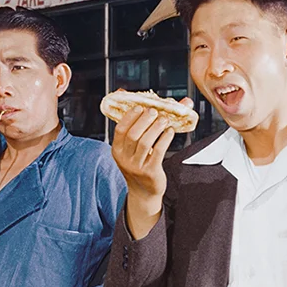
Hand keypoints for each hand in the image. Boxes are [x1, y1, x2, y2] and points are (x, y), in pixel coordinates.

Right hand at [111, 102, 190, 238]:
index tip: (140, 106)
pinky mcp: (150, 173)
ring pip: (145, 143)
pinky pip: (158, 152)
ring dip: (156, 128)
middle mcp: (124, 159)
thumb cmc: (140, 164)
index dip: (130, 117)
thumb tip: (128, 94)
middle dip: (144, 120)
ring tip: (164, 120)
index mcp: (117, 150)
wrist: (144, 192)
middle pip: (133, 135)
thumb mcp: (132, 148)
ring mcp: (137, 167)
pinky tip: (170, 132)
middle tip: (154, 111)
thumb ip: (135, 126)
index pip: (120, 130)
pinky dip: (165, 139)